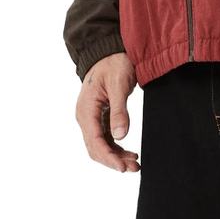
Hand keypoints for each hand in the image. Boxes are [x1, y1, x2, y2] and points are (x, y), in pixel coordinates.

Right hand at [76, 52, 139, 172]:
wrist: (109, 50)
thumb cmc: (114, 63)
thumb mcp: (119, 84)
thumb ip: (119, 110)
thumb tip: (120, 136)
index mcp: (86, 109)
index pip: (95, 141)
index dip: (109, 157)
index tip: (123, 167)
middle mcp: (85, 116)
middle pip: (95, 147)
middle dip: (113, 160)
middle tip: (133, 168)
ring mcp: (91, 117)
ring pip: (100, 144)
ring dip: (115, 156)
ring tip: (134, 163)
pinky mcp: (99, 116)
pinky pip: (104, 137)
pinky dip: (115, 147)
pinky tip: (128, 152)